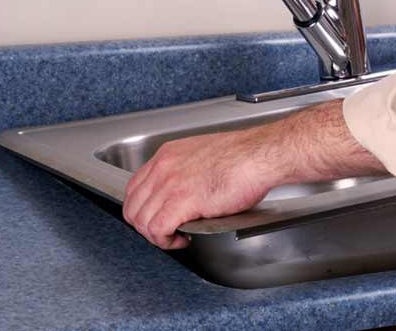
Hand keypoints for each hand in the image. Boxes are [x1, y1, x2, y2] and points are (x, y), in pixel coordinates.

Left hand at [122, 99, 384, 248]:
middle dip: (146, 225)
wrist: (263, 155)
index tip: (158, 216)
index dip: (144, 207)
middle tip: (167, 231)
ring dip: (156, 236)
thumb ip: (188, 171)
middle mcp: (164, 167)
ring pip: (141, 221)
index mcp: (169, 154)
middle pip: (133, 206)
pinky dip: (165, 241)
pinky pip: (156, 230)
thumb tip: (187, 192)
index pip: (135, 186)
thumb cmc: (247, 156)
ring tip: (175, 237)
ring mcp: (170, 183)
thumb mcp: (206, 156)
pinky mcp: (181, 201)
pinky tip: (182, 239)